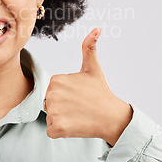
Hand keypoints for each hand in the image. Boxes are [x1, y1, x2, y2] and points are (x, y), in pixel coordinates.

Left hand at [44, 28, 132, 146]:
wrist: (112, 117)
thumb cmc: (101, 92)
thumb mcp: (93, 68)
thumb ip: (89, 47)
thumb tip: (97, 29)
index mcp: (56, 80)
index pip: (52, 91)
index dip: (65, 96)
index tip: (78, 96)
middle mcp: (52, 94)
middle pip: (49, 104)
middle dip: (62, 108)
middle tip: (79, 107)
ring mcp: (54, 111)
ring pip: (50, 118)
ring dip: (62, 120)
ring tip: (78, 116)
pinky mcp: (57, 128)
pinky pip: (51, 131)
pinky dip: (61, 132)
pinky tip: (75, 126)